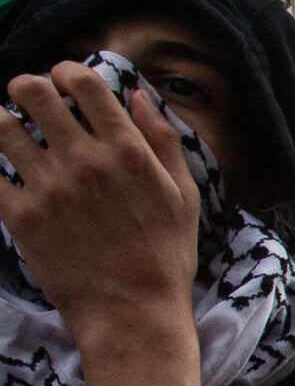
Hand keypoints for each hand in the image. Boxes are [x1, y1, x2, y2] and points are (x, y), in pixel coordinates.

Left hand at [0, 65, 200, 351]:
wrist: (134, 313)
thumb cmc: (166, 256)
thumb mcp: (185, 194)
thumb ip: (162, 140)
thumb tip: (138, 97)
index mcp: (127, 151)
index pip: (83, 83)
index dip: (65, 72)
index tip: (63, 82)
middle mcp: (84, 161)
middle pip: (33, 93)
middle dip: (25, 87)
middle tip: (28, 101)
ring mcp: (48, 188)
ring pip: (1, 127)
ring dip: (2, 122)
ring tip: (10, 132)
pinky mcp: (20, 217)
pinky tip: (0, 167)